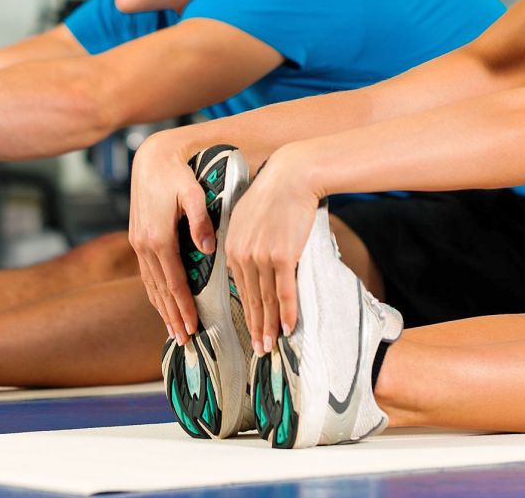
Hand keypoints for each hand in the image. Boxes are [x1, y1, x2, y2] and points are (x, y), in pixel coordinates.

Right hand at [128, 131, 216, 344]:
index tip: (194, 327)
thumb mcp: (193, 192)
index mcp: (158, 238)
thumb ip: (201, 221)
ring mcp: (137, 243)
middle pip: (160, 290)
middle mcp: (144, 245)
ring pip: (150, 285)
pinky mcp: (137, 238)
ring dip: (161, 309)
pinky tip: (160, 303)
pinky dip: (153, 292)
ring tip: (172, 331)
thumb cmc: (176, 173)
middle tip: (184, 341)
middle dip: (172, 317)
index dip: (184, 307)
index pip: (174, 282)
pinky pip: (145, 273)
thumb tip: (208, 249)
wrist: (151, 158)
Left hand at [222, 145, 320, 354]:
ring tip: (270, 345)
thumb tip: (248, 264)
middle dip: (255, 327)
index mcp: (231, 247)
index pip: (238, 288)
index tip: (248, 328)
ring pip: (266, 299)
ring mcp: (262, 256)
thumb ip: (243, 242)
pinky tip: (288, 328)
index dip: (245, 311)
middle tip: (258, 349)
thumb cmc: (273, 194)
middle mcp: (243, 255)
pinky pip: (285, 291)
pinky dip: (287, 312)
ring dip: (269, 326)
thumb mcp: (246, 217)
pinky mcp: (283, 255)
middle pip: (250, 298)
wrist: (292, 176)